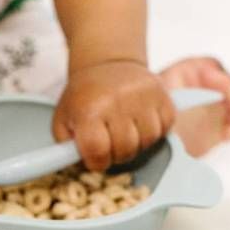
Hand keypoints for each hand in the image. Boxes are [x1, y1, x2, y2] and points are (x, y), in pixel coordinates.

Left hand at [52, 60, 175, 170]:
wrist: (107, 62)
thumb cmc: (84, 97)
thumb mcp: (63, 120)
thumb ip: (66, 147)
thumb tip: (81, 166)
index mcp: (89, 110)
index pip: (98, 151)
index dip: (96, 161)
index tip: (95, 157)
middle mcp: (117, 101)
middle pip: (125, 150)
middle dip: (117, 154)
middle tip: (110, 144)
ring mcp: (143, 96)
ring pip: (148, 140)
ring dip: (137, 144)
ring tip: (126, 133)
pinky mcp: (162, 94)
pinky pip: (165, 127)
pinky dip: (154, 131)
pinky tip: (141, 123)